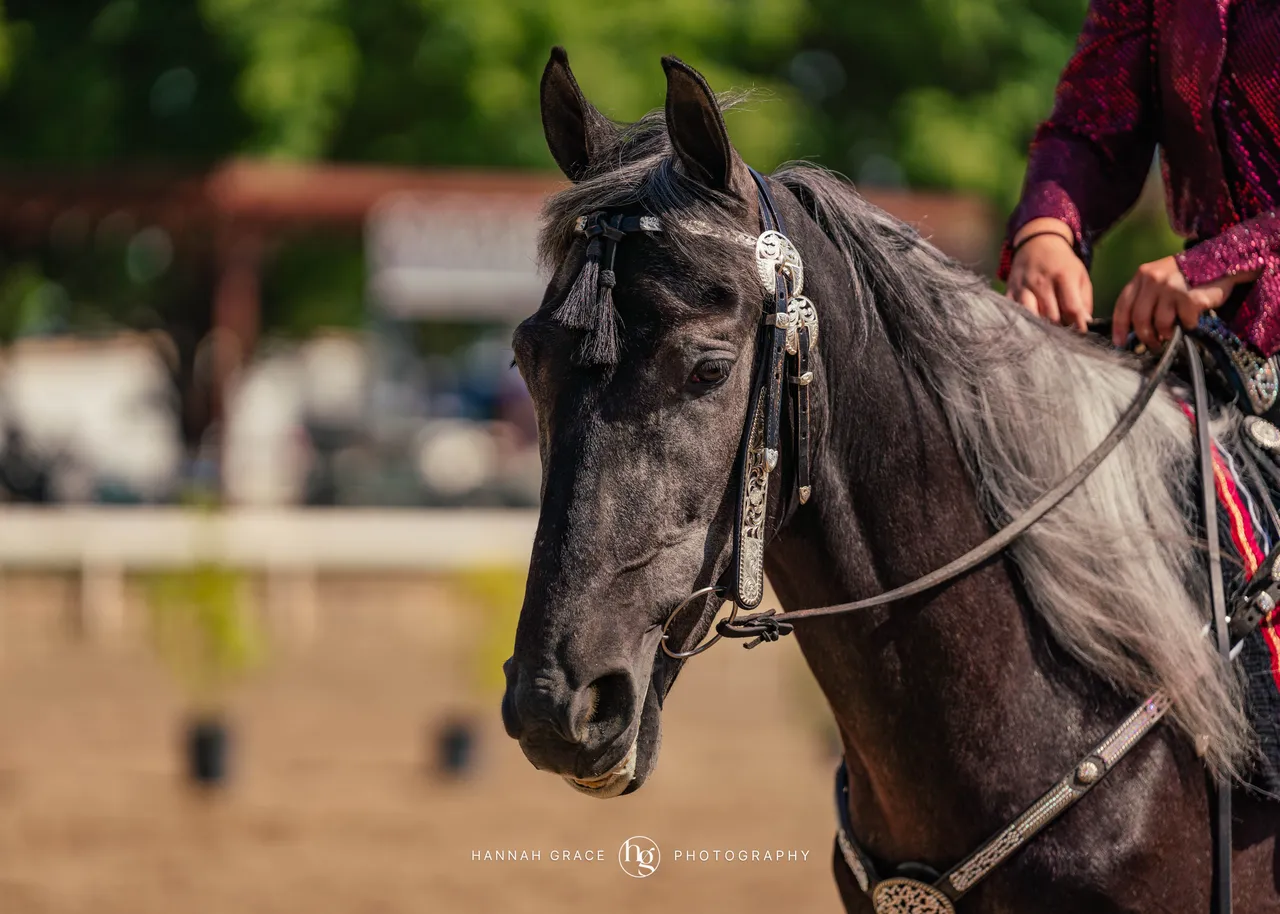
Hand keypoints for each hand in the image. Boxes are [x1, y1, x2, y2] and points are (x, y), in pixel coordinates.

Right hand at [1006, 219, 1092, 331]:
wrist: (1037, 243)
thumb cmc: (1062, 263)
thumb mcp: (1080, 275)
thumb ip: (1084, 300)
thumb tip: (1084, 324)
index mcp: (1062, 277)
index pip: (1071, 308)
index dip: (1077, 325)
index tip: (1081, 336)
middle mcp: (1041, 282)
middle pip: (1050, 316)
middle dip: (1059, 329)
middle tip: (1065, 338)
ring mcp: (1023, 287)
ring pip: (1030, 316)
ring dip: (1039, 328)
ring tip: (1047, 336)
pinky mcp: (1009, 291)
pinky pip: (1013, 311)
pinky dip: (1020, 322)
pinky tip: (1028, 328)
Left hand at [1110, 256, 1237, 348]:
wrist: (1220, 261)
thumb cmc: (1186, 275)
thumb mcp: (1159, 278)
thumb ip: (1145, 296)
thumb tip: (1134, 329)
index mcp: (1142, 275)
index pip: (1123, 305)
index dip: (1119, 327)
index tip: (1120, 343)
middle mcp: (1154, 280)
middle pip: (1140, 318)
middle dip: (1145, 337)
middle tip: (1152, 345)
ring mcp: (1172, 288)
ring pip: (1160, 324)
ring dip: (1166, 334)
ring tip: (1171, 333)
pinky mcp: (1190, 298)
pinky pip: (1184, 322)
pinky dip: (1188, 326)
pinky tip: (1191, 319)